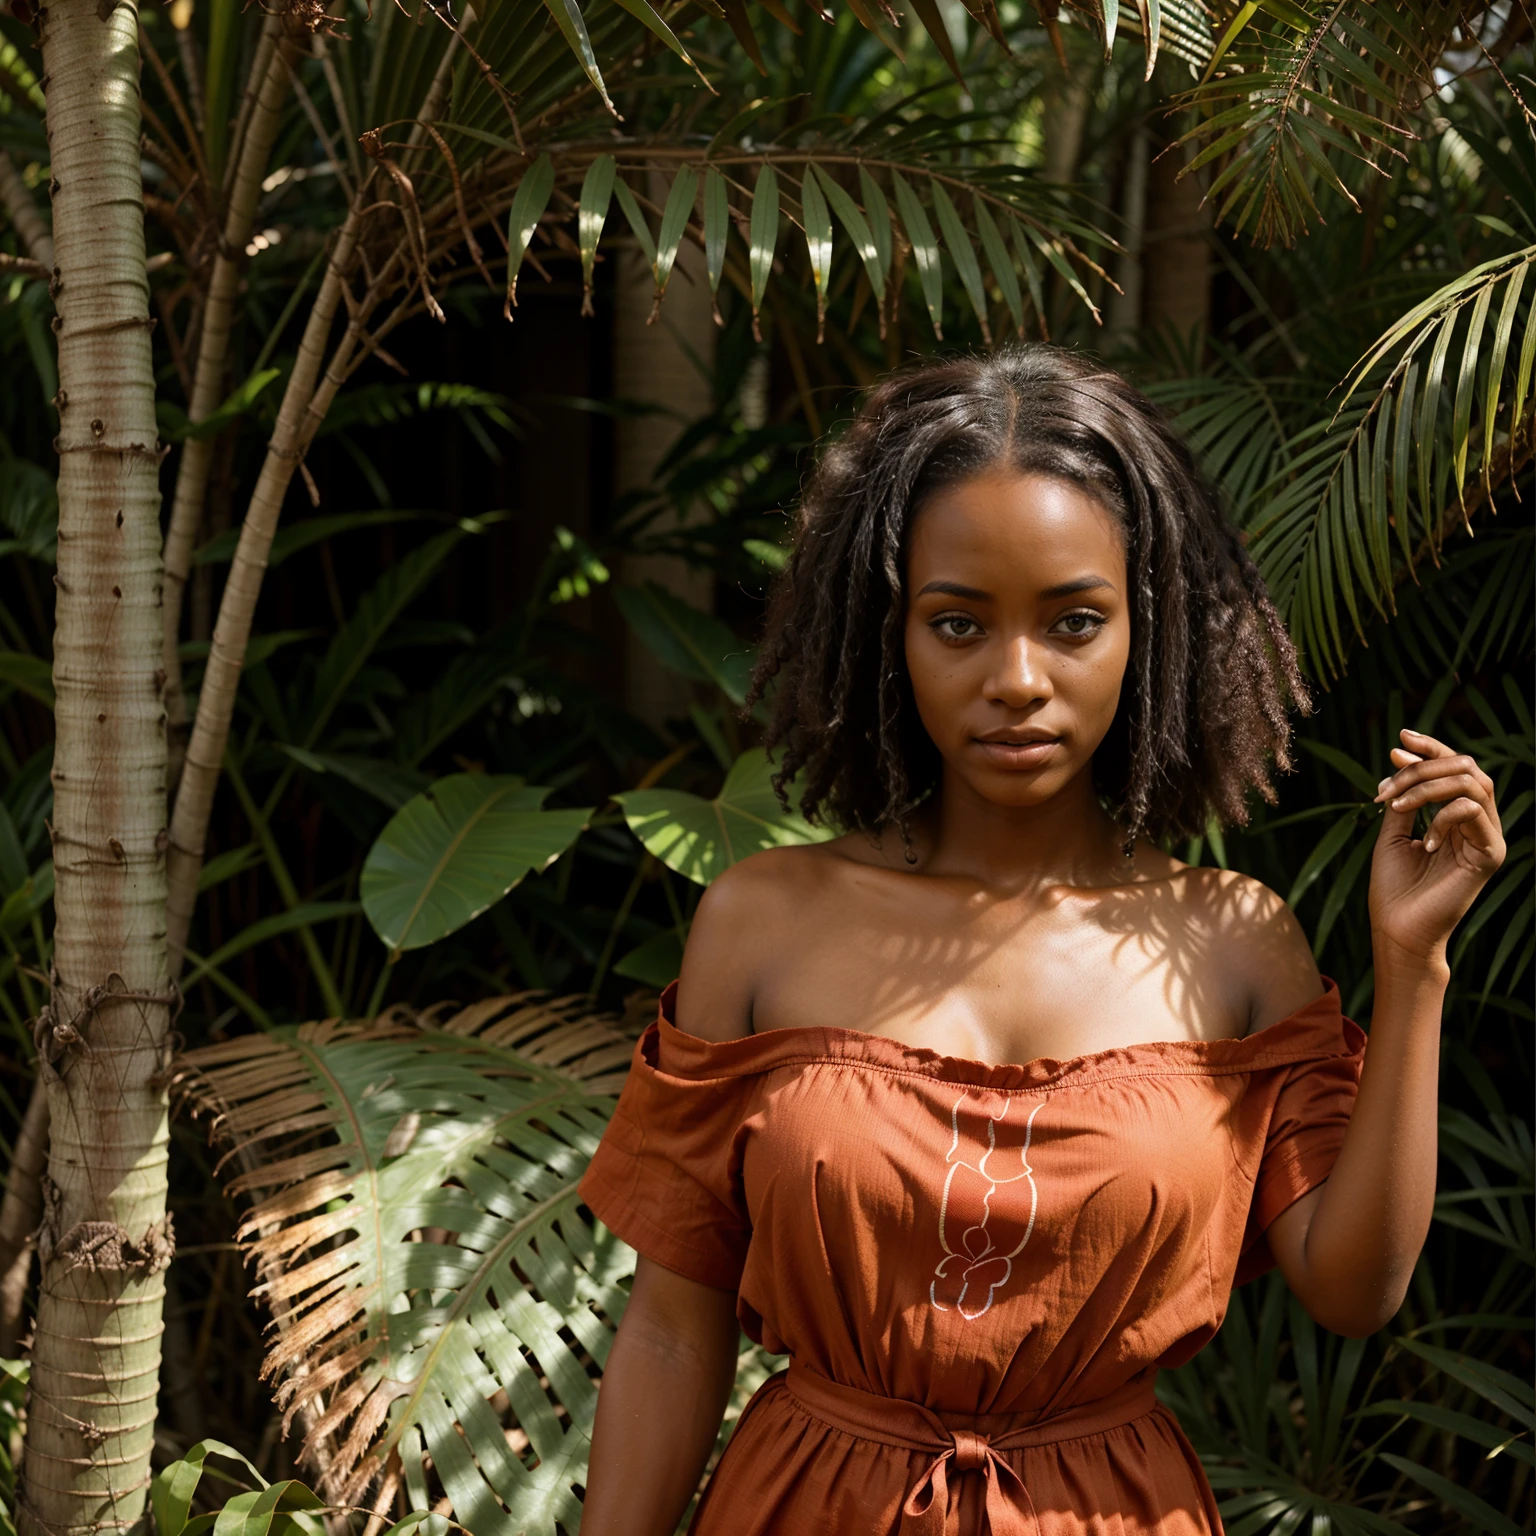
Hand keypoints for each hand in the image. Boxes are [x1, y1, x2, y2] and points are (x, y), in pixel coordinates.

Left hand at [1369, 728, 1505, 964]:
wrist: (1396, 930)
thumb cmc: (1393, 888)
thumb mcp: (1392, 834)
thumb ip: (1402, 799)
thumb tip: (1400, 757)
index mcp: (1457, 818)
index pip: (1454, 769)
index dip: (1431, 748)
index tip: (1400, 739)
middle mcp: (1478, 825)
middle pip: (1466, 767)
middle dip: (1422, 767)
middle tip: (1386, 788)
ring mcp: (1487, 838)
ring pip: (1471, 782)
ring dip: (1425, 787)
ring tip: (1395, 807)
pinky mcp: (1490, 854)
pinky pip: (1471, 810)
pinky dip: (1440, 816)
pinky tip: (1423, 842)